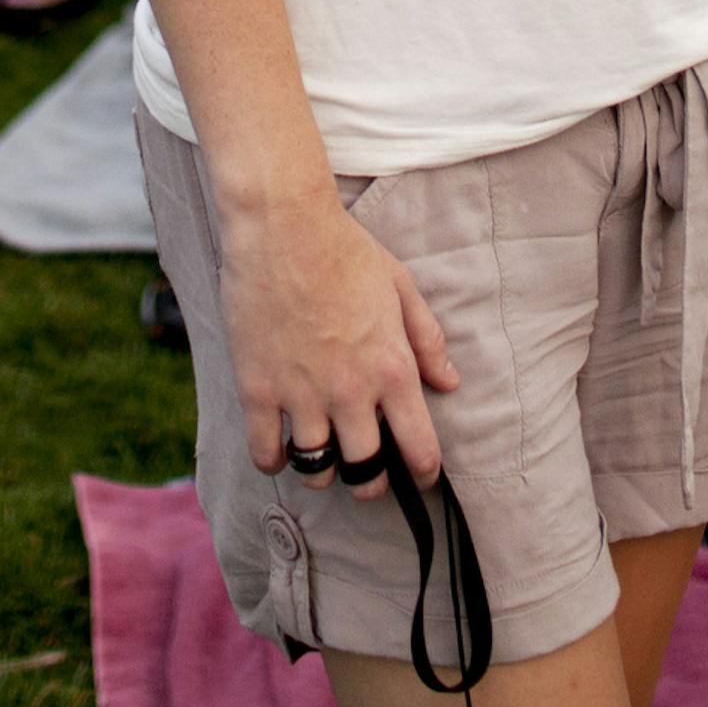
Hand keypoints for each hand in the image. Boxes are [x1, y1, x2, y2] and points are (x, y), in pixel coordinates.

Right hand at [218, 188, 459, 502]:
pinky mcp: (258, 389)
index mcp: (391, 367)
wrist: (282, 226)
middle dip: (371, 481)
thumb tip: (449, 382)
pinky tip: (280, 451)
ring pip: (316, 470)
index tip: (421, 475)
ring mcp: (301, 394)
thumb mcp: (400, 287)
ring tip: (324, 460)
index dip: (424, 470)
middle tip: (368, 472)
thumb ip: (427, 339)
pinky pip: (265, 451)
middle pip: (366, 470)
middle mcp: (349, 391)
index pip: (418, 446)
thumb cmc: (345, 249)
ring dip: (323, 474)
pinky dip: (273, 461)